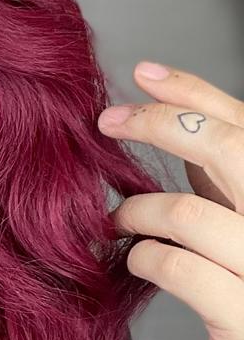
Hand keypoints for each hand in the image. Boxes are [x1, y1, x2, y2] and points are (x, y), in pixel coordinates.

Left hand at [100, 63, 243, 339]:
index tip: (144, 72)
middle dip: (161, 122)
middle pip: (232, 147)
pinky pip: (178, 268)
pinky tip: (131, 261)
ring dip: (138, 210)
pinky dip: (142, 257)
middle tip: (107, 120)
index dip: (196, 92)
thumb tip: (175, 120)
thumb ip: (221, 184)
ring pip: (192, 211)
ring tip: (117, 220)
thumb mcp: (239, 232)